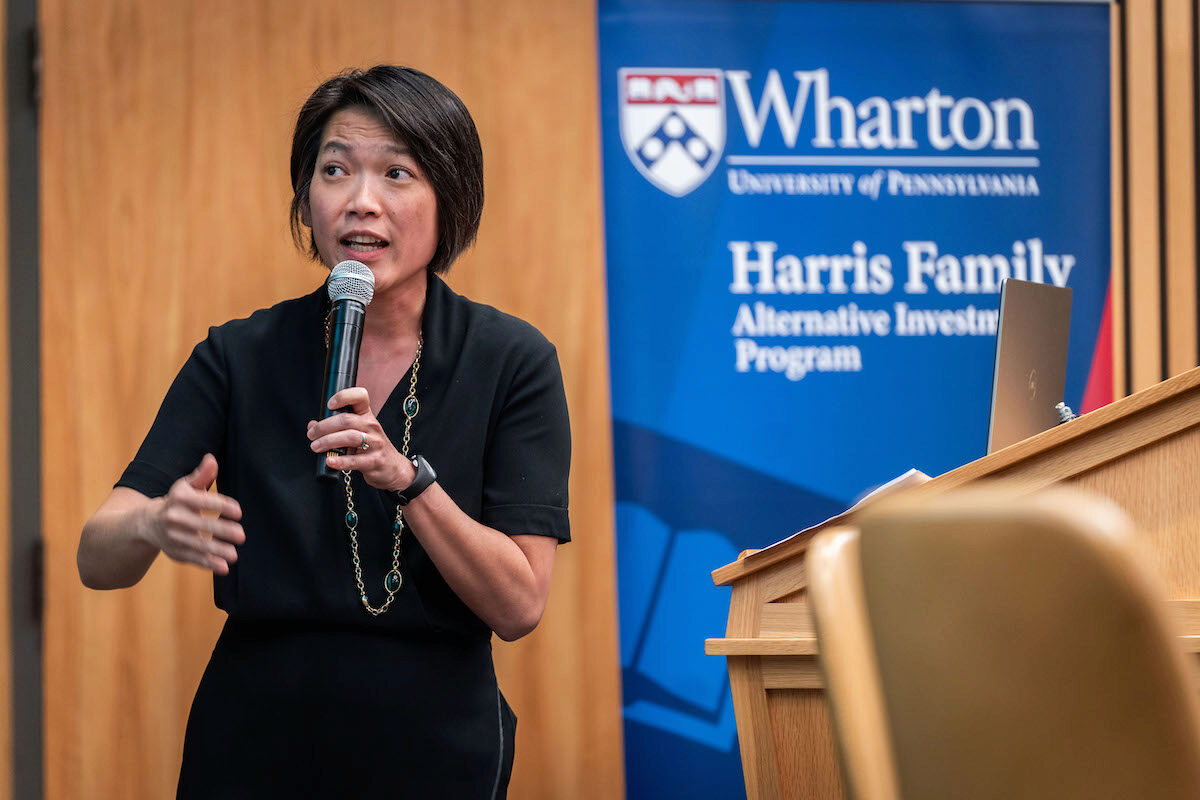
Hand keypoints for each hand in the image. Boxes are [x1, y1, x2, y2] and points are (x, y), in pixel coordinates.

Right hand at [147, 454, 244, 573]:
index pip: (203, 501)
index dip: (221, 506)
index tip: (238, 512)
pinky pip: (193, 559)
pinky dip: (208, 564)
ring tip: (234, 554)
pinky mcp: (176, 552)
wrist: (147, 523)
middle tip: (241, 535)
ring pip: (197, 545)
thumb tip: (211, 459)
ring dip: (216, 551)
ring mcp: (173, 537)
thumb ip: (201, 475)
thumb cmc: (176, 501)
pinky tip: (223, 568)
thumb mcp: (186, 486)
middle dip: (221, 531)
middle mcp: (174, 518)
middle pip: (200, 525)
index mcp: (179, 499)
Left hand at [307, 387, 415, 491]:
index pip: (360, 397)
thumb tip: (312, 425)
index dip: (344, 396)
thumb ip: (336, 427)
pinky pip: (355, 460)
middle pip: (346, 420)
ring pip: (349, 437)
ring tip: (316, 447)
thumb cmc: (371, 448)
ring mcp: (375, 443)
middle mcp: (372, 426)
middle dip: (324, 427)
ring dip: (328, 441)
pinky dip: (340, 461)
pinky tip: (330, 461)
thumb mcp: (358, 433)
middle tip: (312, 435)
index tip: (330, 404)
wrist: (393, 468)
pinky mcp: (374, 461)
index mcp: (367, 416)